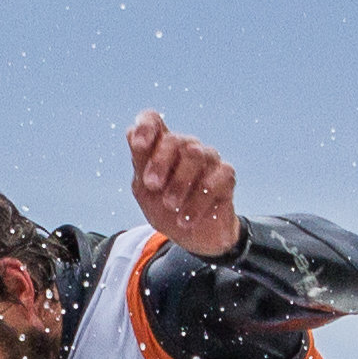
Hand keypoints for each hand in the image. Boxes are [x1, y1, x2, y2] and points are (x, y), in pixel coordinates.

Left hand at [122, 111, 241, 258]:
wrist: (191, 237)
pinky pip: (214, 179)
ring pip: (196, 155)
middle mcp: (186, 147)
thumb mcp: (145, 192)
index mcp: (162, 147)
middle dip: (160, 163)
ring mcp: (208, 158)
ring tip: (171, 207)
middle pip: (174, 140)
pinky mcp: (226, 175)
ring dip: (180, 183)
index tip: (139, 146)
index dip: (146, 127)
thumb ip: (140, 164)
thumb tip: (131, 132)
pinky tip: (187, 219)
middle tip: (152, 187)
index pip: (153, 121)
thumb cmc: (166, 209)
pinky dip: (198, 202)